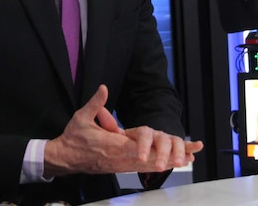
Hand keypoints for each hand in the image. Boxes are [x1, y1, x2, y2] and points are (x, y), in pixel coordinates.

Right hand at [43, 84, 203, 176]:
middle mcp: (119, 158)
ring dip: (168, 163)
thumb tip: (104, 88)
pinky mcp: (119, 168)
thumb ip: (95, 104)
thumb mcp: (81, 117)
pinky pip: (141, 169)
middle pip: (150, 159)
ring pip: (148, 166)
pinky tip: (167, 166)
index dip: (157, 147)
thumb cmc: (74, 137)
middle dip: (171, 157)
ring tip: (188, 160)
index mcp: (112, 145)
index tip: (173, 146)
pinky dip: (156, 166)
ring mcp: (120, 165)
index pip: (138, 146)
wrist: (65, 158)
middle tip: (192, 155)